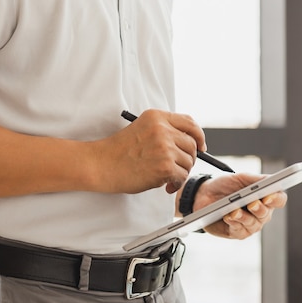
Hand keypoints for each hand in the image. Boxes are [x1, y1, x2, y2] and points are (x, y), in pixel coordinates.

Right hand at [91, 109, 205, 193]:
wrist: (100, 165)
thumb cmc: (119, 152)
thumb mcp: (143, 130)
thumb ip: (165, 132)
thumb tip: (192, 145)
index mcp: (157, 117)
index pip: (190, 123)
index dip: (199, 136)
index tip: (201, 147)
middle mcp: (162, 129)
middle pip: (192, 144)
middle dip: (188, 159)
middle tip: (177, 168)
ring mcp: (164, 147)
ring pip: (189, 162)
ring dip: (180, 173)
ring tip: (166, 178)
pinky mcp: (164, 165)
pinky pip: (182, 176)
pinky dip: (176, 183)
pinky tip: (165, 185)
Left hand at [193, 173, 287, 238]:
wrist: (204, 195)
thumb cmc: (226, 186)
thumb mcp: (240, 178)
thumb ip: (256, 179)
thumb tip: (271, 180)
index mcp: (266, 197)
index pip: (279, 199)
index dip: (276, 199)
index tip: (268, 196)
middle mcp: (262, 213)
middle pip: (266, 214)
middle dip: (259, 209)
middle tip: (252, 203)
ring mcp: (251, 225)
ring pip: (253, 224)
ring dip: (244, 217)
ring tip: (235, 211)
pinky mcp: (238, 233)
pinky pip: (239, 230)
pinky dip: (233, 223)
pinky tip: (228, 217)